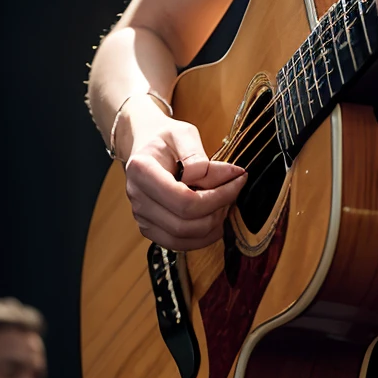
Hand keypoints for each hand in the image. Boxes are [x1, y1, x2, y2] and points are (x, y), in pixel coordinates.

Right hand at [122, 100, 245, 250]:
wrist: (145, 146)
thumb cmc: (165, 138)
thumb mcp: (182, 133)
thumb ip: (199, 155)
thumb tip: (225, 175)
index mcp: (141, 171)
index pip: (184, 200)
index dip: (219, 195)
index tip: (240, 177)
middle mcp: (137, 198)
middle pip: (184, 223)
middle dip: (219, 210)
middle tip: (236, 189)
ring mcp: (141, 217)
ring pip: (183, 238)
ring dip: (212, 225)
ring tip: (226, 202)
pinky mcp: (150, 228)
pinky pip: (178, 244)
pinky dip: (202, 236)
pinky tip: (215, 216)